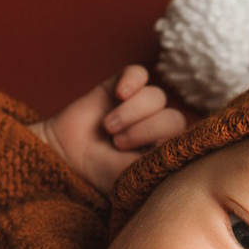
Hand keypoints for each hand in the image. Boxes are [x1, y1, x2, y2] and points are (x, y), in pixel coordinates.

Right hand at [30, 64, 197, 195]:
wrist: (63, 157)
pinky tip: (118, 94)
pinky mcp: (121, 86)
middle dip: (144, 130)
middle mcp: (157, 126)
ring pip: (155, 96)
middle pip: (173, 116)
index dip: (163, 143)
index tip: (139, 157)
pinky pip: (139, 72)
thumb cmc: (100, 173)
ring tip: (108, 127)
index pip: (185, 138)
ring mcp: (139, 104)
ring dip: (131, 112)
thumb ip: (164, 160)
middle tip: (117, 143)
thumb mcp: (136, 175)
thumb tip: (185, 140)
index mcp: (166, 149)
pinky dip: (132, 81)